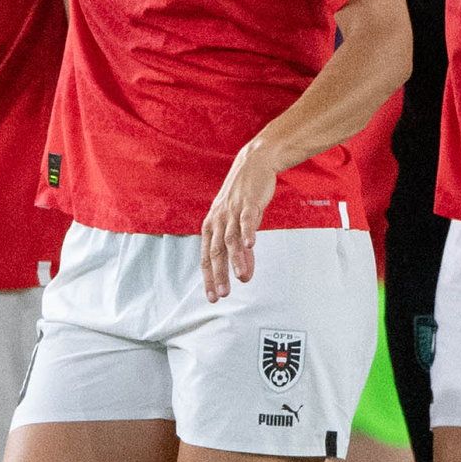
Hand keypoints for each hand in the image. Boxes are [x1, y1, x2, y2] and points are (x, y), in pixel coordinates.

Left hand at [197, 138, 281, 301]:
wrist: (253, 164)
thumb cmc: (243, 198)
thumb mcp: (239, 225)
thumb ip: (241, 251)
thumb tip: (244, 276)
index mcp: (212, 226)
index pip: (206, 257)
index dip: (209, 278)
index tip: (213, 297)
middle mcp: (218, 220)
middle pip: (216, 251)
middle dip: (219, 274)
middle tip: (223, 294)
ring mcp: (233, 211)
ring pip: (231, 238)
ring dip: (236, 259)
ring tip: (241, 277)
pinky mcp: (248, 203)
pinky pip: (247, 219)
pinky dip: (248, 232)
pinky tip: (251, 245)